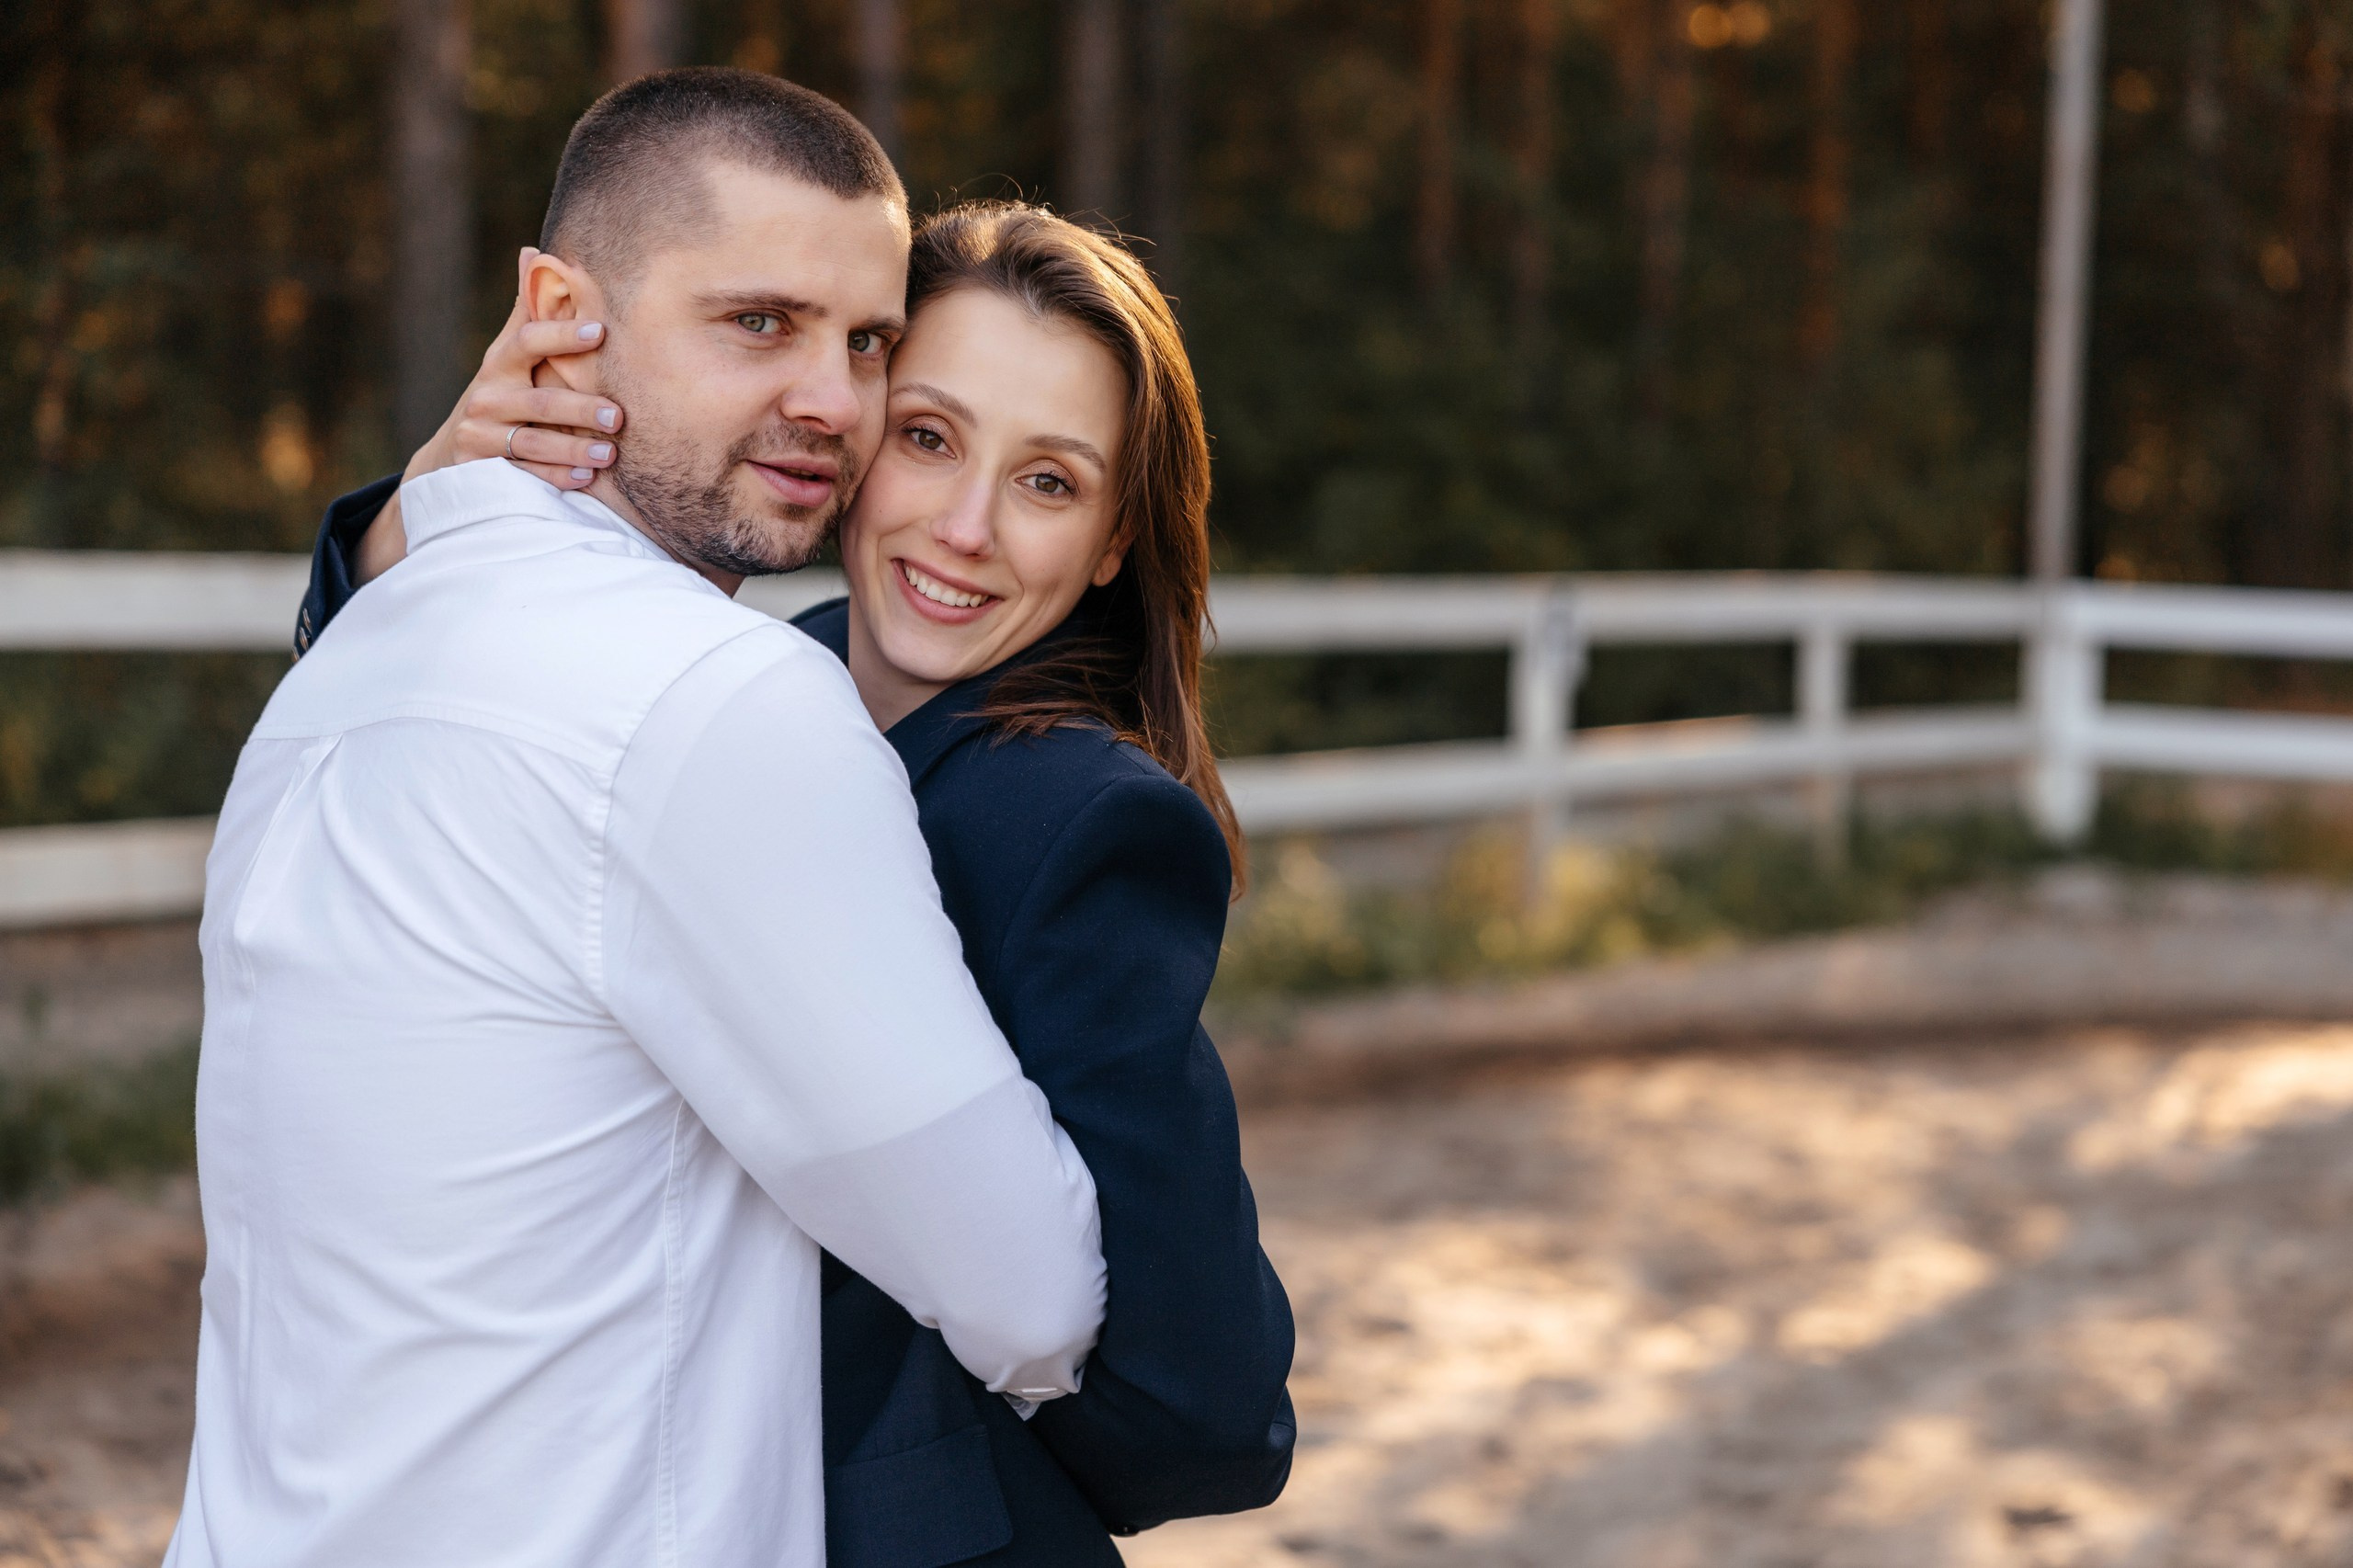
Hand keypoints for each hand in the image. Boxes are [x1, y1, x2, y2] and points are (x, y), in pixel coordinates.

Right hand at [356, 249, 628, 583]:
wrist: (452, 453)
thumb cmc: (501, 391)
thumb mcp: (508, 353)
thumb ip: (526, 311)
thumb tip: (534, 251)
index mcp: (500, 363)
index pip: (529, 342)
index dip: (562, 334)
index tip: (600, 331)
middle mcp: (488, 397)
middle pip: (539, 401)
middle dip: (581, 408)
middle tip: (620, 416)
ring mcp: (480, 435)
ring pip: (532, 442)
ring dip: (574, 448)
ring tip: (611, 454)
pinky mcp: (482, 469)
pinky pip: (525, 474)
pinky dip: (556, 476)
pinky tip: (585, 479)